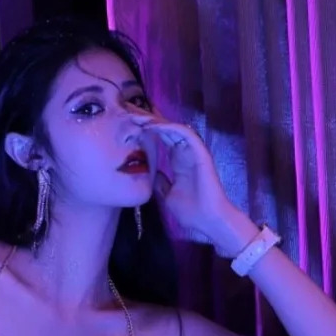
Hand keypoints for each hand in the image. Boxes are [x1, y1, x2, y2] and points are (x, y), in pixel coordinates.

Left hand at [124, 103, 235, 241]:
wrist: (208, 222)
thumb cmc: (191, 212)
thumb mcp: (167, 195)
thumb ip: (161, 182)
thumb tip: (151, 173)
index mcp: (178, 161)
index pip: (161, 139)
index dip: (146, 130)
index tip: (128, 125)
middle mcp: (186, 153)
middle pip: (166, 129)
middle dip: (148, 120)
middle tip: (128, 113)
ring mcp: (194, 152)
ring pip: (174, 128)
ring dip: (156, 121)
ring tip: (138, 117)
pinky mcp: (200, 153)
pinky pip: (185, 134)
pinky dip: (169, 128)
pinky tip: (153, 126)